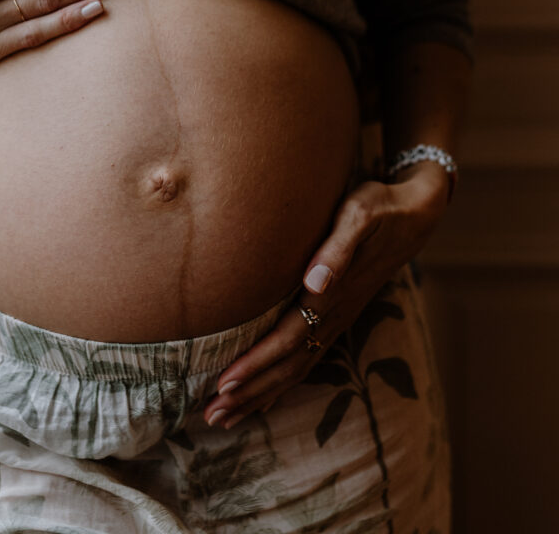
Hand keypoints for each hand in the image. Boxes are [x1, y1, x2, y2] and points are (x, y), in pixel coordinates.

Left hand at [202, 162, 448, 428]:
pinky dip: (281, 382)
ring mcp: (337, 320)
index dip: (257, 363)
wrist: (414, 216)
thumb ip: (338, 248)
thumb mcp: (359, 216)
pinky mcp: (337, 316)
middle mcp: (334, 315)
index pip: (287, 339)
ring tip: (225, 416)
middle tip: (212, 415)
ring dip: (260, 394)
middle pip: (287, 365)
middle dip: (250, 391)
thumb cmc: (379, 209)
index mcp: (332, 296)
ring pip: (295, 368)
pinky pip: (306, 359)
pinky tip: (263, 396)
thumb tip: (315, 281)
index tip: (224, 383)